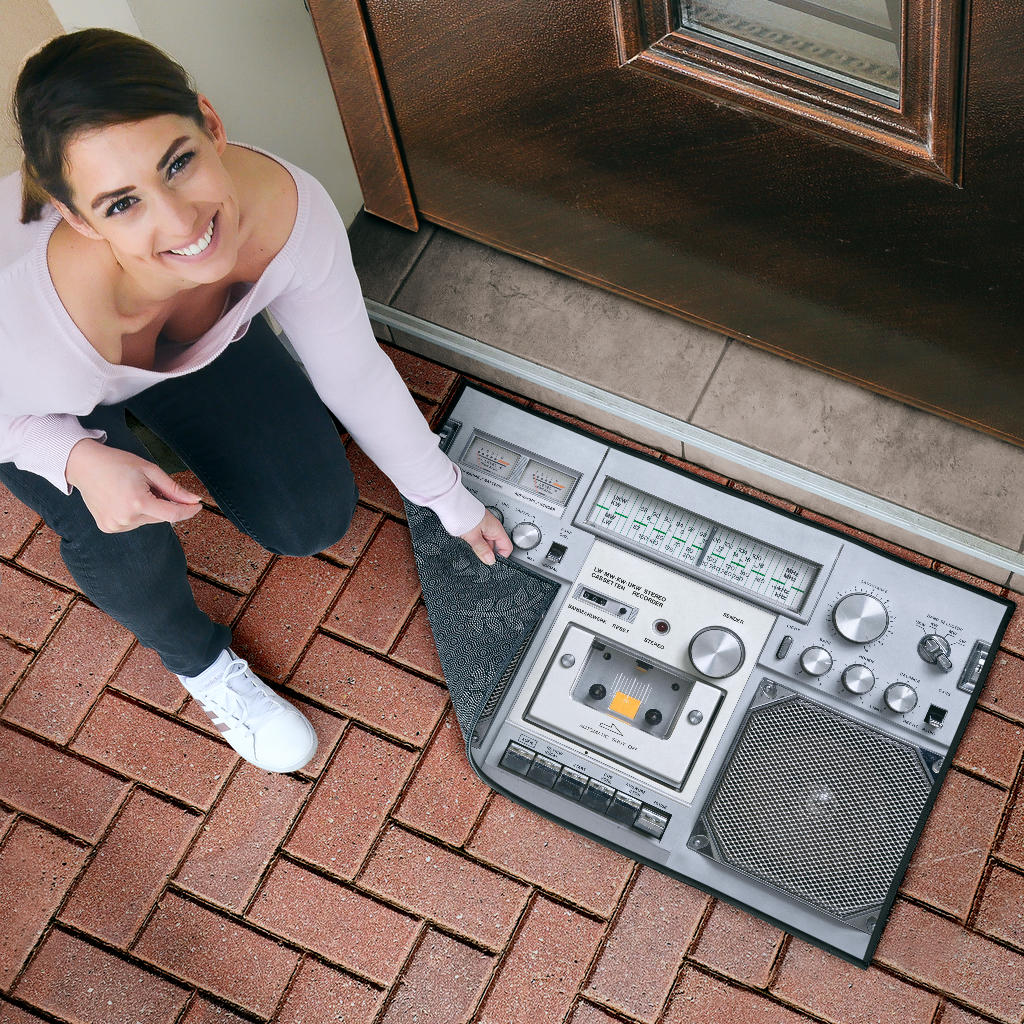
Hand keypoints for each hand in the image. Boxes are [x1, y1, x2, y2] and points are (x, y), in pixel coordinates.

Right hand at [66, 438, 202, 532]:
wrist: (84, 465)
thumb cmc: (117, 463)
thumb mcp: (150, 470)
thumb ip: (174, 489)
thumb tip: (194, 500)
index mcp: (137, 502)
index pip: (173, 514)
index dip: (188, 511)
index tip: (198, 506)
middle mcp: (125, 518)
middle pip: (160, 517)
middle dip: (163, 504)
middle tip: (150, 486)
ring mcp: (115, 525)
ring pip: (147, 521)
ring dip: (149, 509)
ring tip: (132, 490)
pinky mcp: (108, 528)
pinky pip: (133, 523)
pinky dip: (135, 514)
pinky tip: (123, 499)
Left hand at [459, 510, 513, 564]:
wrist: (450, 501)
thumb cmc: (462, 514)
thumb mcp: (473, 537)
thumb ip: (482, 550)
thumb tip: (490, 560)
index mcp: (496, 529)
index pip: (507, 547)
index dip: (500, 557)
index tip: (490, 562)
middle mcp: (492, 526)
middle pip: (495, 545)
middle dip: (487, 553)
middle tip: (476, 557)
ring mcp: (483, 524)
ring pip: (485, 541)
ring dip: (479, 547)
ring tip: (468, 547)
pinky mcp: (475, 523)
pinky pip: (478, 536)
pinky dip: (473, 541)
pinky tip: (465, 541)